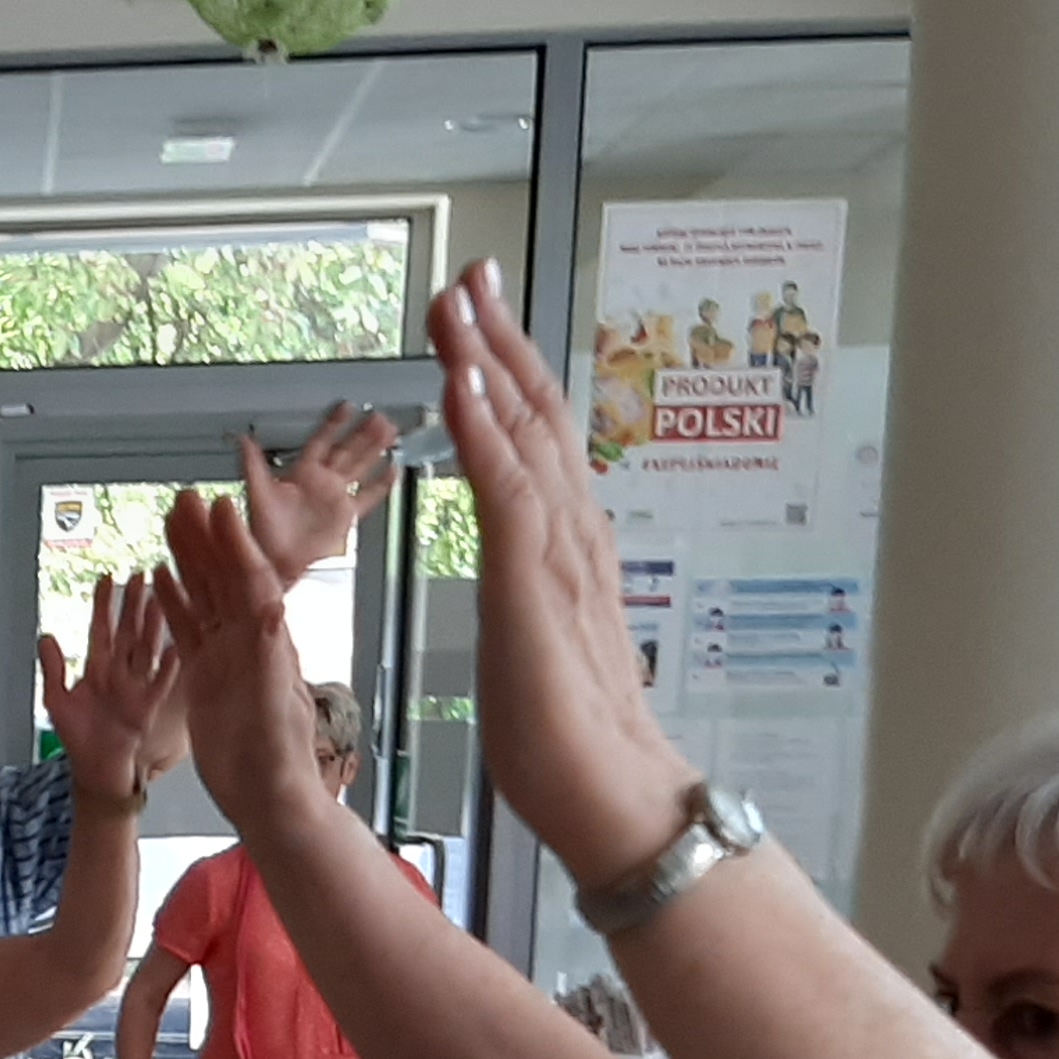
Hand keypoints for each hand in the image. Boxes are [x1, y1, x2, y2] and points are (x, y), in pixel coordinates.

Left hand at [39, 570, 182, 804]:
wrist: (97, 771)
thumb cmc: (79, 739)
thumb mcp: (57, 701)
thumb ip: (53, 669)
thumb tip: (45, 636)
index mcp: (96, 668)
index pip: (100, 628)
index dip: (103, 604)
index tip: (107, 579)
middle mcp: (119, 672)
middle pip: (128, 630)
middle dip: (134, 604)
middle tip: (141, 574)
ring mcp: (137, 685)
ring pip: (147, 647)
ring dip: (154, 622)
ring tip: (162, 595)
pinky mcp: (150, 704)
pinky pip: (162, 678)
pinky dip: (171, 660)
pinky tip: (180, 639)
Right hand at [154, 492, 341, 846]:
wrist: (266, 797)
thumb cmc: (276, 762)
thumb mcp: (273, 713)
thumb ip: (270, 661)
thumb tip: (270, 611)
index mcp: (265, 644)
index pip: (250, 582)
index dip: (234, 545)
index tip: (219, 509)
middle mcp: (247, 642)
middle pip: (224, 577)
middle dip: (206, 537)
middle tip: (186, 498)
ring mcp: (226, 656)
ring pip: (204, 595)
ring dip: (189, 557)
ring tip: (170, 521)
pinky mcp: (207, 675)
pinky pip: (188, 628)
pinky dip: (174, 600)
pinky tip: (159, 577)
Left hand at [241, 402, 401, 578]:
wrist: (277, 560)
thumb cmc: (264, 530)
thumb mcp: (258, 492)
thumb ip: (253, 465)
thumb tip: (243, 440)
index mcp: (302, 472)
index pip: (321, 440)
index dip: (334, 424)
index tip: (346, 407)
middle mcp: (321, 481)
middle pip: (347, 450)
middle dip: (363, 433)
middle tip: (380, 417)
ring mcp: (335, 497)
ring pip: (360, 467)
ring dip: (375, 450)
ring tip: (391, 432)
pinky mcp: (345, 515)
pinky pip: (367, 497)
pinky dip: (381, 485)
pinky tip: (392, 470)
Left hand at [424, 261, 696, 878]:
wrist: (603, 785)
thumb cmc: (564, 732)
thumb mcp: (536, 638)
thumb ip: (533, 592)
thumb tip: (527, 573)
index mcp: (567, 542)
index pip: (534, 438)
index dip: (504, 373)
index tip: (476, 318)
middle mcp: (571, 528)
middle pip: (533, 410)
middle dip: (497, 337)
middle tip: (468, 272)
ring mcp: (557, 546)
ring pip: (520, 430)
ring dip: (483, 357)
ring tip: (454, 298)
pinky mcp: (533, 577)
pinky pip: (503, 484)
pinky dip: (479, 424)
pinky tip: (455, 378)